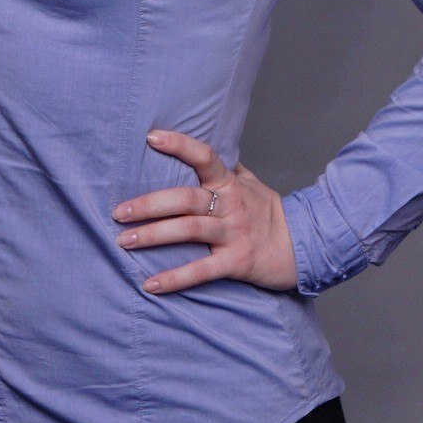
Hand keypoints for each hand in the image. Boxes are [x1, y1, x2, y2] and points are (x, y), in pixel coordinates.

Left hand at [112, 128, 298, 294]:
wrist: (304, 246)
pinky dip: (175, 278)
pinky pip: (201, 270)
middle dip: (149, 204)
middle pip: (186, 198)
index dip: (179, 144)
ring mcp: (233, 233)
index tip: (151, 137)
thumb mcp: (251, 183)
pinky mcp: (236, 262)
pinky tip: (150, 285)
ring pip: (188, 230)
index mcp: (230, 183)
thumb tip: (203, 150)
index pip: (204, 156)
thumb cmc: (270, 213)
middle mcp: (230, 205)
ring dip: (153, 235)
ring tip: (124, 241)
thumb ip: (227, 168)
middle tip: (119, 211)